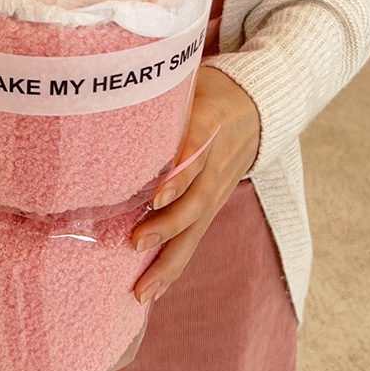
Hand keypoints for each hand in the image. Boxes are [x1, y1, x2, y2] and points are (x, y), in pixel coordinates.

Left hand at [131, 66, 259, 303]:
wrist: (256, 105)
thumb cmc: (208, 90)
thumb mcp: (189, 82)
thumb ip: (160, 93)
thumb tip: (113, 89)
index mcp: (209, 123)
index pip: (195, 150)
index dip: (178, 175)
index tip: (156, 195)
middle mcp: (216, 161)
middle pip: (196, 198)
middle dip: (166, 224)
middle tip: (135, 242)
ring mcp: (218, 186)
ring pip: (197, 227)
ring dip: (170, 259)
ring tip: (143, 288)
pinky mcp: (215, 203)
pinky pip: (197, 236)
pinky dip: (176, 263)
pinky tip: (154, 288)